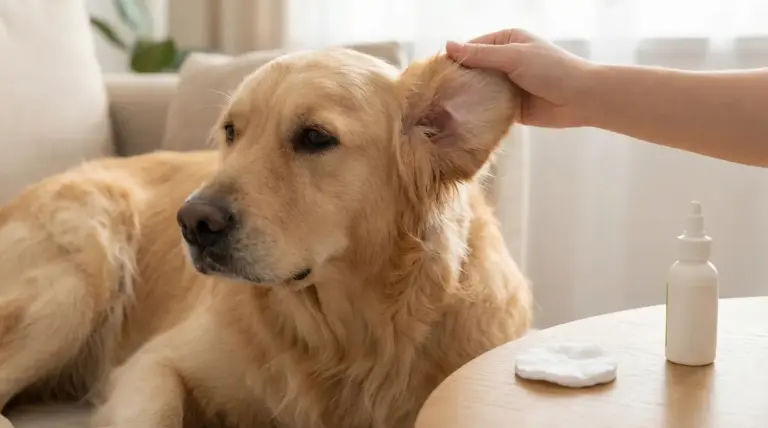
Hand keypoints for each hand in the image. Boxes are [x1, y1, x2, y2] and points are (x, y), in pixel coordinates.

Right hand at [446, 29, 595, 127]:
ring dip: (468, 99)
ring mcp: (508, 85)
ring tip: (444, 109)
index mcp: (507, 41)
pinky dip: (479, 113)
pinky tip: (462, 120)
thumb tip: (447, 46)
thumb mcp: (513, 57)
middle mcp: (506, 61)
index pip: (472, 48)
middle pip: (474, 71)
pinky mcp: (511, 107)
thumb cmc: (552, 70)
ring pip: (480, 91)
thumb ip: (480, 55)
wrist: (581, 99)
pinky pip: (489, 109)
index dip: (455, 59)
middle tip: (436, 95)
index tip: (435, 73)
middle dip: (459, 81)